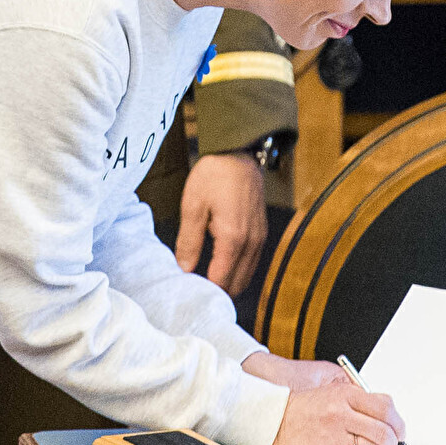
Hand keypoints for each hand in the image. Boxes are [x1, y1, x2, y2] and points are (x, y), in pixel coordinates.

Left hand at [176, 149, 267, 295]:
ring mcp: (260, 238)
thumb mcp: (193, 207)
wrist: (238, 153)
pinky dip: (238, 270)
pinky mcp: (262, 232)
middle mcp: (251, 242)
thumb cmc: (214, 176)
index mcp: (233, 238)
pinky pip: (252, 262)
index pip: (221, 280)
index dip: (205, 290)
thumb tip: (183, 269)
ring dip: (229, 281)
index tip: (189, 291)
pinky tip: (222, 266)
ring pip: (246, 275)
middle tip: (196, 288)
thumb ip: (189, 242)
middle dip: (217, 289)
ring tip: (206, 279)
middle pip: (237, 283)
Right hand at [248, 353, 404, 444]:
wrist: (277, 419)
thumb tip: (390, 417)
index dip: (397, 421)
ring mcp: (335, 435)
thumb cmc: (308, 407)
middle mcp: (341, 414)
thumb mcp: (335, 392)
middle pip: (383, 431)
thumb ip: (362, 401)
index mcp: (346, 395)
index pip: (385, 407)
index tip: (399, 428)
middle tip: (393, 443)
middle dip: (393, 440)